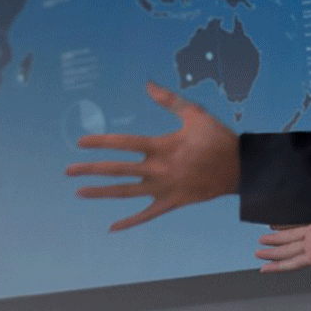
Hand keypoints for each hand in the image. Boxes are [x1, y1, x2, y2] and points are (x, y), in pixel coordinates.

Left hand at [65, 82, 239, 230]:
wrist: (241, 169)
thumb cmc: (217, 137)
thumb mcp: (195, 114)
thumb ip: (169, 100)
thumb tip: (147, 83)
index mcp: (163, 146)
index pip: (124, 143)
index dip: (101, 142)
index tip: (80, 143)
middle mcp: (160, 169)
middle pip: (118, 170)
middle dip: (91, 170)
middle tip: (68, 170)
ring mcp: (165, 188)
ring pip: (126, 192)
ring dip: (101, 193)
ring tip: (79, 193)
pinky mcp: (172, 203)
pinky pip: (147, 215)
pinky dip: (130, 222)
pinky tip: (111, 227)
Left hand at [255, 223, 310, 271]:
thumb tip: (305, 257)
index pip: (294, 262)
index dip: (278, 267)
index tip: (264, 269)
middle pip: (288, 250)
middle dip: (272, 253)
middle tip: (258, 254)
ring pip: (290, 236)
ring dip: (275, 238)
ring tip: (263, 240)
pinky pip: (296, 223)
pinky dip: (284, 224)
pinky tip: (275, 226)